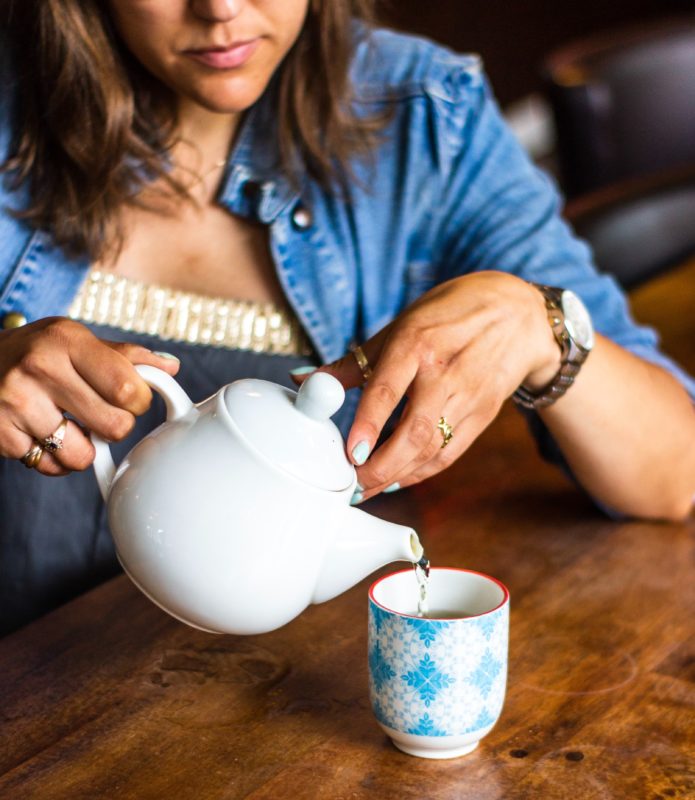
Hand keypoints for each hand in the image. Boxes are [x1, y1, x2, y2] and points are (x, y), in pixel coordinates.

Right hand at [0, 317, 179, 475]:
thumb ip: (124, 356)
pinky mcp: (1, 434)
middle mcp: (40, 368)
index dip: (139, 403)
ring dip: (84, 449)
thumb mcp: (75, 340)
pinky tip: (44, 435)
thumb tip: (169, 366)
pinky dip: (54, 459)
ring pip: (82, 456)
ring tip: (70, 426)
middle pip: (114, 426)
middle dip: (115, 426)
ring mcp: (16, 403)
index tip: (130, 400)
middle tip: (99, 414)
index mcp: (67, 340)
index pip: (129, 389)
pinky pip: (50, 467)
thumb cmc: (36, 352)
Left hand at [293, 272, 559, 499]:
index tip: (350, 454)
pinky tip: (397, 480)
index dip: (369, 424)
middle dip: (381, 467)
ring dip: (398, 476)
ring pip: (433, 449)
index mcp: (418, 344)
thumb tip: (303, 381)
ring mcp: (468, 397)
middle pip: (415, 431)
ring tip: (367, 490)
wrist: (520, 317)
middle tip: (352, 487)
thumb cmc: (449, 316)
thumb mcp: (398, 328)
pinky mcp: (483, 416)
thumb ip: (351, 363)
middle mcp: (445, 372)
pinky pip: (450, 453)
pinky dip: (422, 472)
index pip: (390, 389)